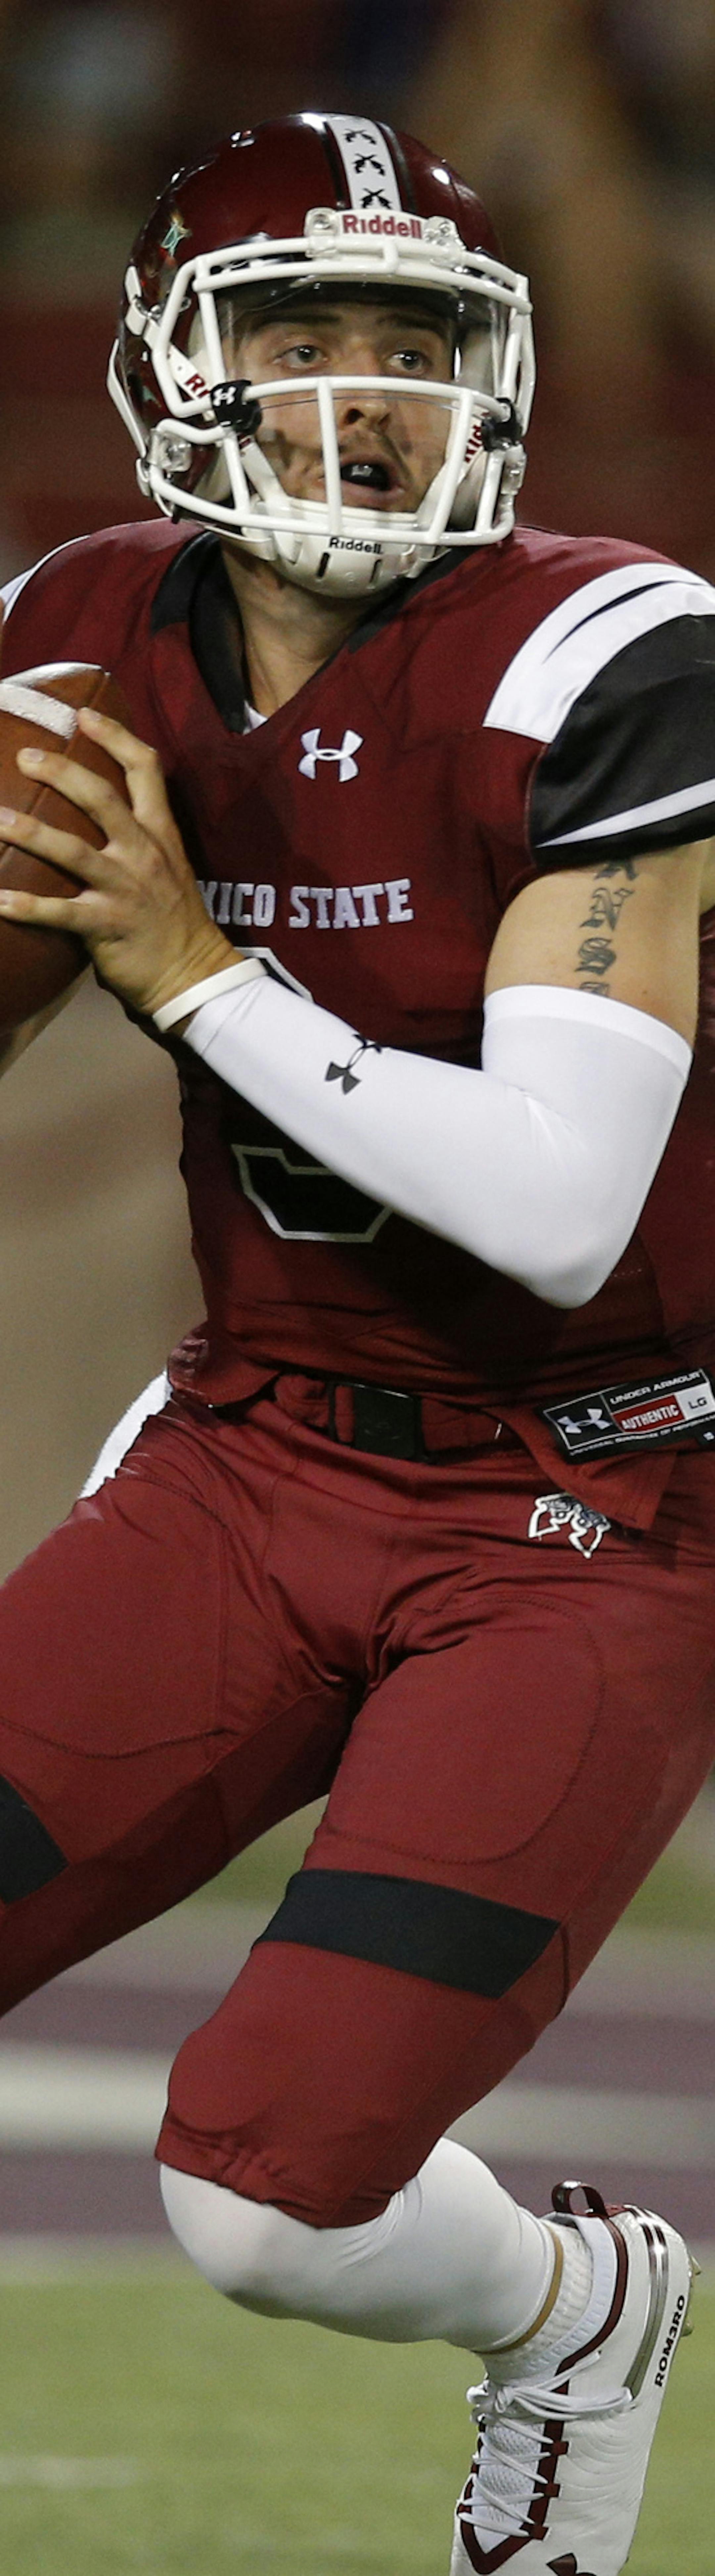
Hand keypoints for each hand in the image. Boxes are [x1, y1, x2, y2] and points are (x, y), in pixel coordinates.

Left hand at [0, 707, 234, 1015]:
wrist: (193, 975)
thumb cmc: (172, 921)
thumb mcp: (167, 867)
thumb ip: (136, 838)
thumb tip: (96, 812)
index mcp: (160, 834)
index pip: (145, 770)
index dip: (115, 737)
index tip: (85, 715)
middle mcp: (143, 854)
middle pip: (101, 798)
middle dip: (61, 772)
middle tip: (24, 756)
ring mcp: (125, 889)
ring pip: (74, 851)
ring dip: (31, 833)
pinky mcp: (106, 926)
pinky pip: (60, 914)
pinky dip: (27, 907)